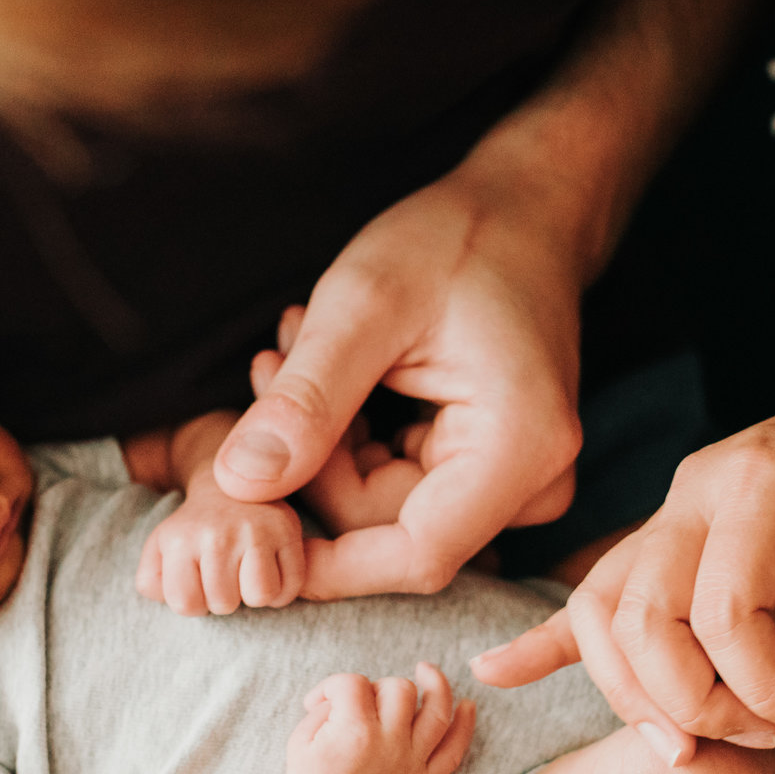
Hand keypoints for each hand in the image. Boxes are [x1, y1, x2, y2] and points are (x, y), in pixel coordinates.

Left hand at [135, 489, 305, 614]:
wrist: (229, 484)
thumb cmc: (194, 529)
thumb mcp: (160, 549)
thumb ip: (151, 580)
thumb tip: (166, 596)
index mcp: (179, 539)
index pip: (186, 605)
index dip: (195, 602)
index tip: (199, 582)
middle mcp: (216, 533)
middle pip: (224, 604)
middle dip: (224, 598)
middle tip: (225, 575)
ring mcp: (255, 529)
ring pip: (260, 596)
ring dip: (254, 595)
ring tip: (247, 575)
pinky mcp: (287, 529)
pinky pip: (291, 586)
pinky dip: (282, 589)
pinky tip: (270, 573)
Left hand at [212, 143, 587, 597]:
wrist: (523, 210)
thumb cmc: (456, 239)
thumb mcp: (364, 305)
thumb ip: (307, 400)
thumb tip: (240, 486)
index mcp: (520, 448)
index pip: (415, 556)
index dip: (324, 563)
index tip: (244, 518)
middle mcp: (535, 482)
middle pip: (387, 528)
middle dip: (313, 461)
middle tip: (272, 359)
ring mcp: (519, 481)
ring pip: (384, 508)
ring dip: (326, 442)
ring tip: (302, 345)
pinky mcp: (492, 471)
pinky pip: (399, 486)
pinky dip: (351, 437)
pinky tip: (336, 368)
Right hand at [283, 663, 476, 773]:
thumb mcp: (300, 739)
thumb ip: (325, 707)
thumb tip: (348, 693)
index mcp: (354, 732)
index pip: (353, 683)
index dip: (333, 685)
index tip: (323, 700)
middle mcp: (389, 744)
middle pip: (399, 688)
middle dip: (377, 686)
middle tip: (360, 705)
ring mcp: (410, 763)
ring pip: (436, 710)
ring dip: (437, 684)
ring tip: (427, 670)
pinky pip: (454, 751)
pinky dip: (465, 726)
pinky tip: (468, 705)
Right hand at [475, 360, 774, 762]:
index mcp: (761, 488)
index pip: (724, 613)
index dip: (769, 690)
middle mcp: (692, 496)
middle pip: (641, 619)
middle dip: (694, 705)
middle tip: (764, 739)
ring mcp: (663, 514)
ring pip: (600, 613)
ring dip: (634, 694)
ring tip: (685, 747)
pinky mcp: (654, 536)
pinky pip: (586, 592)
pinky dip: (543, 643)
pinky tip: (493, 674)